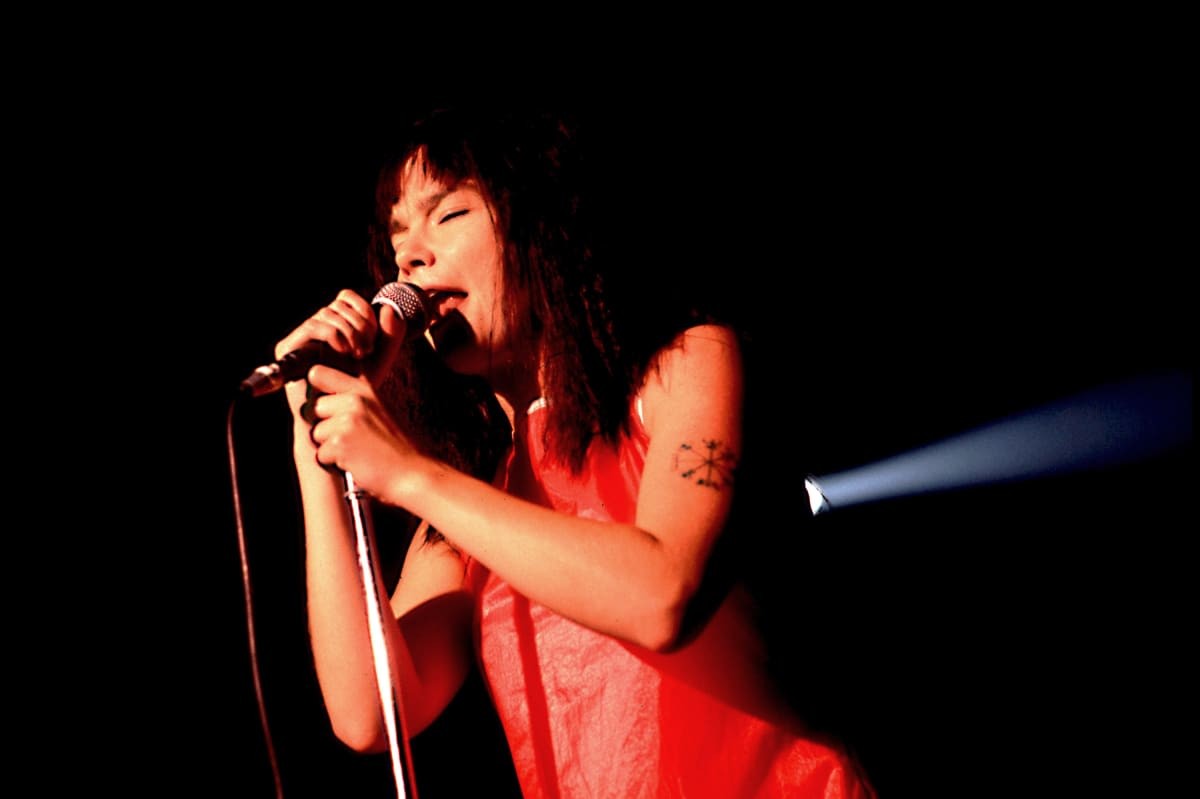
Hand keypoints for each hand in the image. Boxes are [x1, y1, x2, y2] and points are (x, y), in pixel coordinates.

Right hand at [274, 289, 406, 423]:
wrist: (335, 417)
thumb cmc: (356, 390)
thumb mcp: (381, 360)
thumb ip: (392, 336)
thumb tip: (387, 309)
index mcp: (335, 325)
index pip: (346, 297)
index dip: (363, 310)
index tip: (374, 338)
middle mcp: (315, 327)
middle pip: (338, 304)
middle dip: (360, 324)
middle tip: (367, 350)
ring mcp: (300, 337)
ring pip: (328, 313)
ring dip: (349, 331)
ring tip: (358, 354)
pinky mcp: (286, 347)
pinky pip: (314, 326)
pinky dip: (335, 334)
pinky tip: (345, 351)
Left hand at [306, 364, 418, 502]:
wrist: (409, 472)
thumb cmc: (393, 447)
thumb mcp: (377, 410)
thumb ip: (350, 398)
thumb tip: (316, 394)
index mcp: (363, 390)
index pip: (318, 374)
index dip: (316, 391)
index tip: (326, 406)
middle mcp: (355, 400)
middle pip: (314, 409)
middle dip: (326, 426)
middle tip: (352, 437)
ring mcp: (347, 421)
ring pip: (316, 433)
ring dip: (331, 446)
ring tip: (356, 449)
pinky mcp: (340, 442)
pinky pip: (321, 454)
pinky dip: (334, 462)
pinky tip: (355, 461)